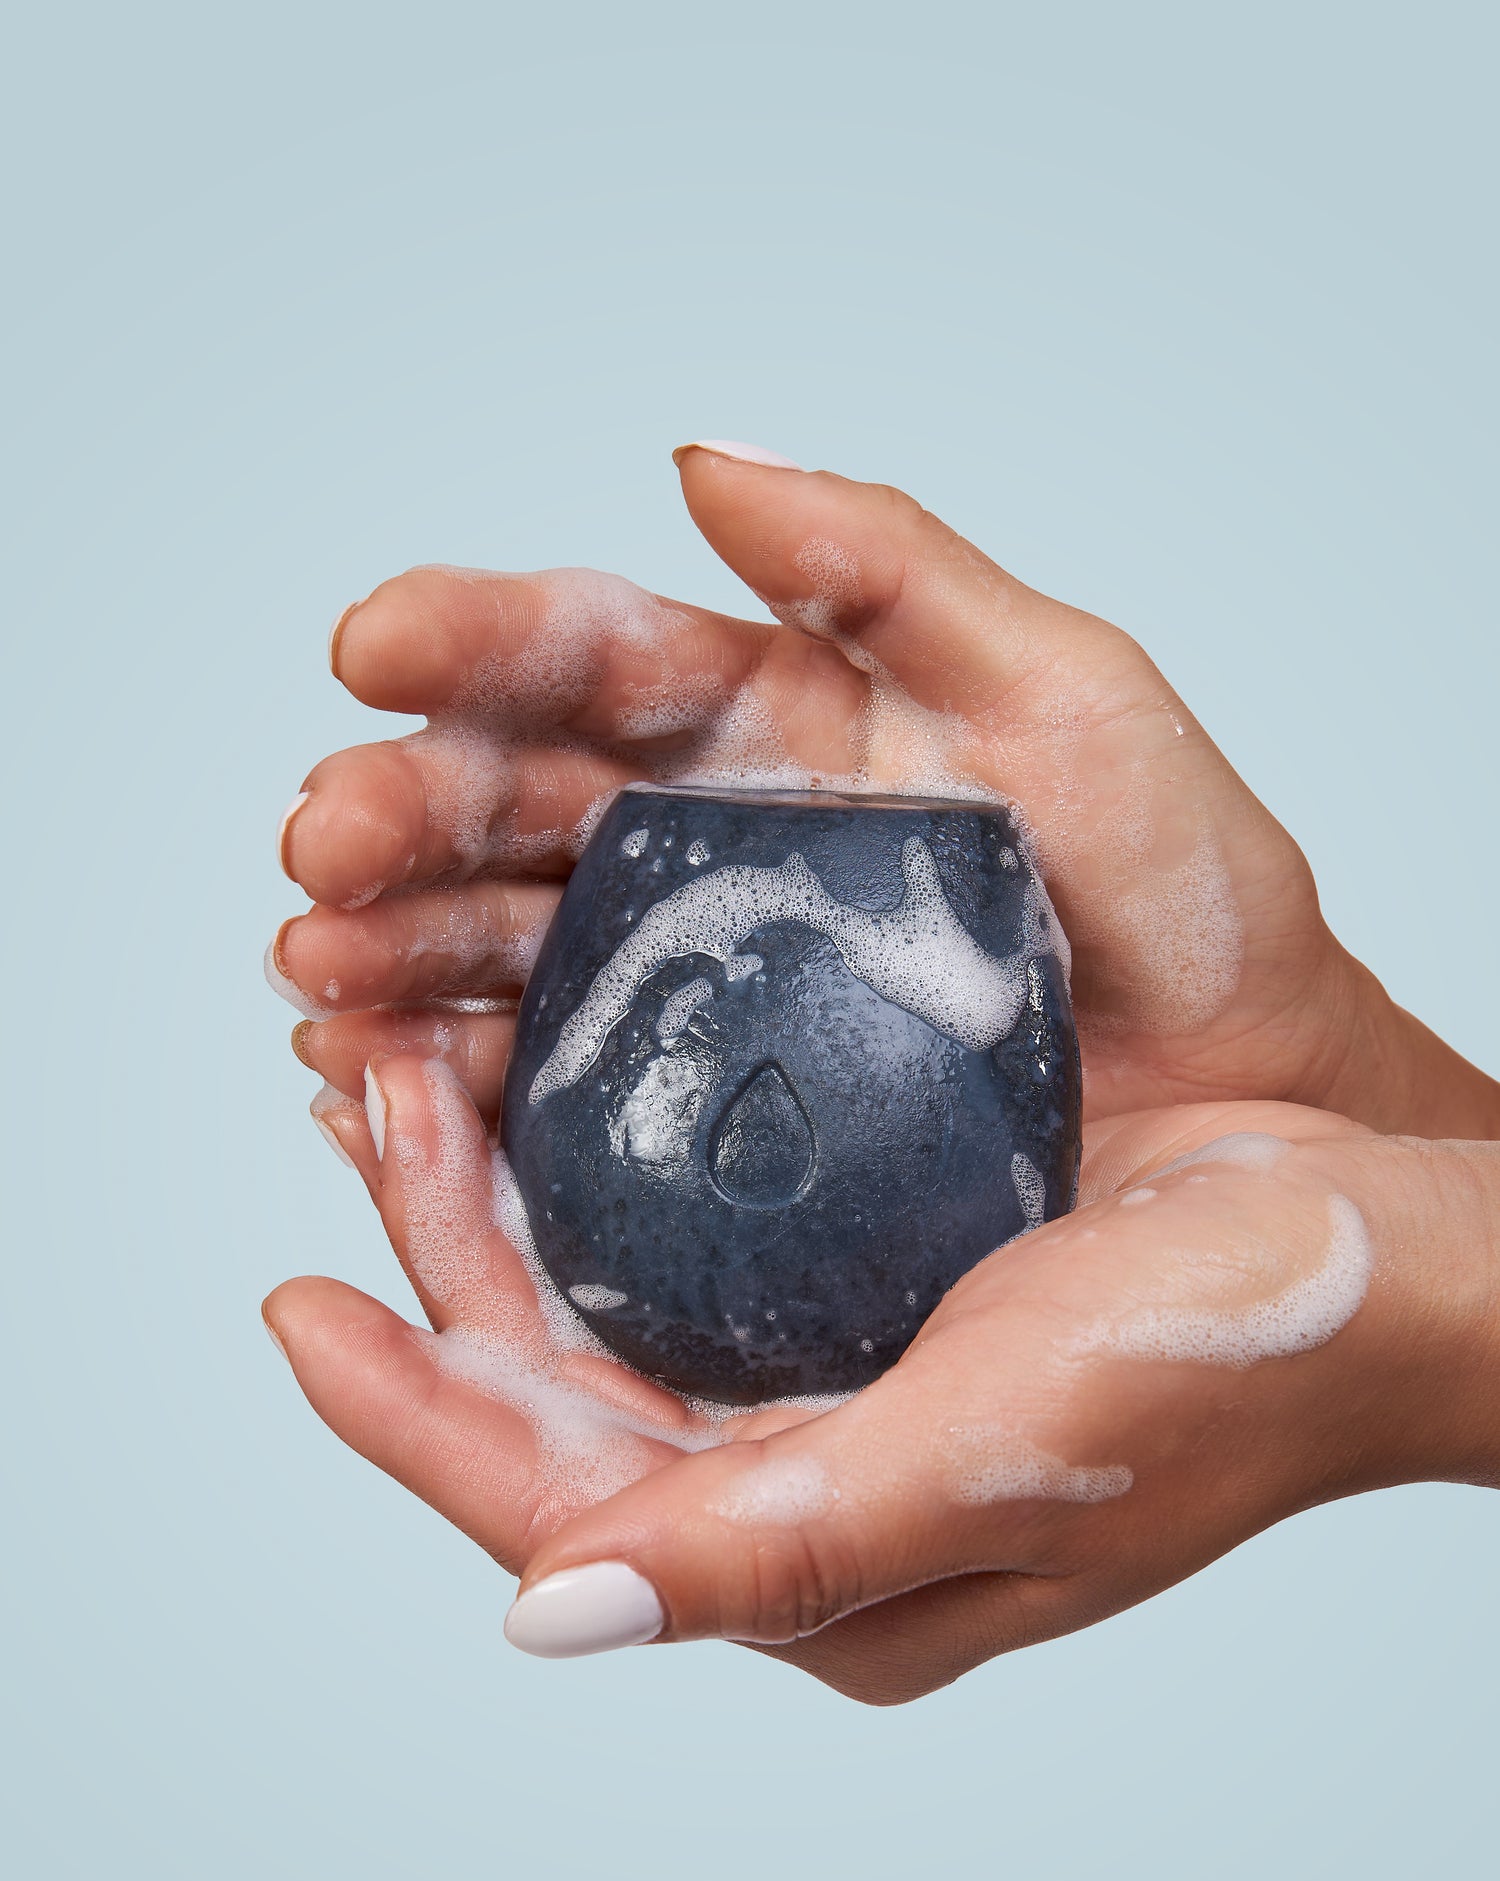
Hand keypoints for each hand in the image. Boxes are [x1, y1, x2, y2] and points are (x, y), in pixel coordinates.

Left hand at [264, 1060, 1499, 1701]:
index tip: (297, 1304)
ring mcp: (841, 1407)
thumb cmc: (1231, 1362)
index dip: (416, 1418)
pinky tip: (564, 1085)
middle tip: (364, 1098)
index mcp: (827, 1579)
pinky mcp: (879, 1312)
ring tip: (421, 1073)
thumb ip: (779, 1541)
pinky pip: (693, 1255)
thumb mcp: (1000, 1452)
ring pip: (612, 1322)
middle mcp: (812, 1505)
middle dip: (445, 1271)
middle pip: (563, 1407)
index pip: (562, 1512)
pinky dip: (609, 1176)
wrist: (1388, 1259)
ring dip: (508, 1212)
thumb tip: (549, 1611)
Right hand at [274, 445, 1499, 1140]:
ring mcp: (695, 985)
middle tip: (322, 842)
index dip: (477, 643)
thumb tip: (702, 458)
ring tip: (317, 972)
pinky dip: (447, 1091)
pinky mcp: (699, 1117)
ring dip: (389, 956)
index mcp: (773, 719)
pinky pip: (548, 1096)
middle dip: (403, 817)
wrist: (1249, 1099)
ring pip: (500, 951)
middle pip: (515, 808)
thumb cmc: (1185, 895)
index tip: (371, 639)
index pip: (596, 658)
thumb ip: (893, 570)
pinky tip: (372, 1087)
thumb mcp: (1073, 697)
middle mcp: (706, 843)